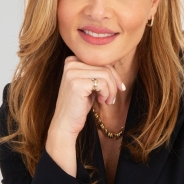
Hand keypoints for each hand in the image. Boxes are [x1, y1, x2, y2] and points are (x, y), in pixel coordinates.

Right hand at [45, 56, 124, 175]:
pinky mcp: (77, 83)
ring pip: (106, 74)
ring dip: (111, 90)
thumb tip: (114, 62)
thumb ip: (97, 71)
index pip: (100, 60)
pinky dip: (107, 93)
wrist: (65, 123)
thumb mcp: (88, 83)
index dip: (113, 74)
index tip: (118, 87)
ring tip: (107, 100)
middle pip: (104, 66)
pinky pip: (102, 83)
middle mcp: (71, 63)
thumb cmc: (79, 104)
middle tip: (113, 97)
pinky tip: (101, 101)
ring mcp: (72, 73)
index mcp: (72, 60)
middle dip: (114, 82)